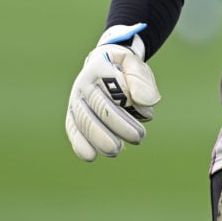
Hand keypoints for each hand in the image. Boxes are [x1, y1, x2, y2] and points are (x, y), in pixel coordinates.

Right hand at [65, 23, 160, 160]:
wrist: (103, 65)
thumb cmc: (123, 68)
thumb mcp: (135, 64)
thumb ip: (141, 79)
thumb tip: (149, 101)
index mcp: (100, 67)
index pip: (115, 86)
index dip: (131, 103)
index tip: (149, 115)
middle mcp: (84, 83)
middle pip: (100, 106)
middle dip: (120, 125)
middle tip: (138, 138)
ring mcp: (75, 99)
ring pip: (86, 121)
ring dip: (102, 138)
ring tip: (117, 150)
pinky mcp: (72, 114)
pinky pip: (73, 128)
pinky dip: (80, 143)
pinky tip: (91, 156)